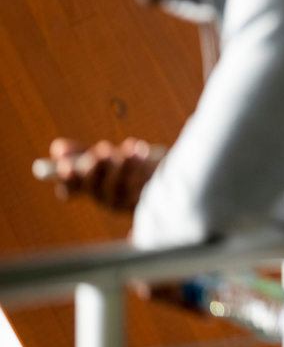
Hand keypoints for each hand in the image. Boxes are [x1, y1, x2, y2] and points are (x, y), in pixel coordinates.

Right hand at [48, 137, 163, 210]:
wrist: (163, 178)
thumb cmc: (125, 167)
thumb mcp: (101, 158)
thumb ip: (79, 152)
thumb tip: (57, 147)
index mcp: (89, 189)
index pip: (71, 190)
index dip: (67, 179)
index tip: (65, 165)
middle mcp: (105, 198)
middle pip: (96, 187)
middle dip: (98, 167)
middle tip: (102, 150)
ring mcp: (126, 199)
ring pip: (122, 184)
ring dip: (124, 163)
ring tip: (129, 146)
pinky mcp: (148, 195)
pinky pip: (141, 182)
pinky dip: (141, 164)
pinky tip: (141, 150)